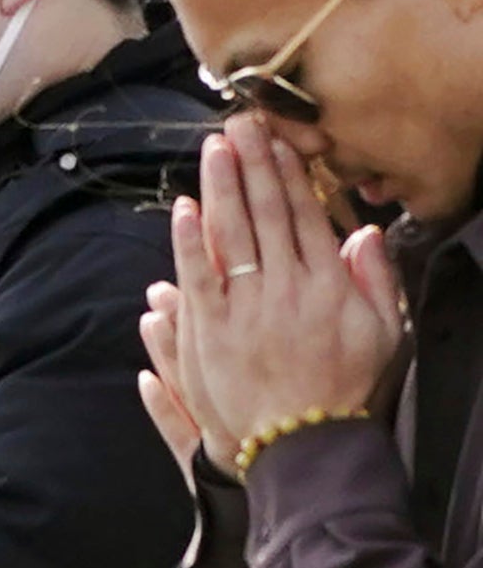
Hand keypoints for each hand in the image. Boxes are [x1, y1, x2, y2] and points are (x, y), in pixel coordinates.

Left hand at [147, 115, 402, 475]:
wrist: (306, 444)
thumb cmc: (346, 388)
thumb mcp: (383, 334)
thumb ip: (376, 280)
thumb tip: (364, 231)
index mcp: (329, 286)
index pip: (304, 216)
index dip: (287, 174)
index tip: (276, 140)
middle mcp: (288, 289)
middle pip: (265, 214)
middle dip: (252, 164)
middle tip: (239, 123)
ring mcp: (247, 308)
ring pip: (231, 235)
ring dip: (220, 188)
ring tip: (213, 148)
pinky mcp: (213, 329)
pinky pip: (199, 274)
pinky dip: (190, 239)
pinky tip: (184, 207)